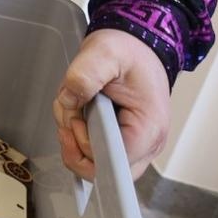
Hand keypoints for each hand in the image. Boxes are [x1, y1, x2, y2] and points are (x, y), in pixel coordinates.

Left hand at [54, 28, 169, 179]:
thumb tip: (69, 101)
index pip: (113, 162)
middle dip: (75, 143)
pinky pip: (91, 150)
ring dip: (73, 133)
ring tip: (78, 103)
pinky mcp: (120, 141)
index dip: (86, 146)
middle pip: (101, 171)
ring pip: (91, 160)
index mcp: (148, 128)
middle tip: (73, 112)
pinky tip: (79, 110)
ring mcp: (134, 146)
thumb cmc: (128, 52)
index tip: (77, 120)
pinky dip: (76, 131)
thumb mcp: (104, 52)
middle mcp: (145, 145)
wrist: (137, 47)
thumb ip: (85, 75)